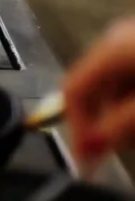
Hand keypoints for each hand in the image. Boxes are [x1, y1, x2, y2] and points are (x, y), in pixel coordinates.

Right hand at [64, 17, 134, 163]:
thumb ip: (116, 127)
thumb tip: (85, 149)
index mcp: (110, 48)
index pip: (71, 91)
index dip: (74, 128)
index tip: (83, 161)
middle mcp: (115, 39)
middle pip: (91, 88)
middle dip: (98, 124)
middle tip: (109, 154)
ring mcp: (131, 41)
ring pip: (111, 86)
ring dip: (116, 115)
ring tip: (132, 134)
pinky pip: (127, 79)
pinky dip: (129, 103)